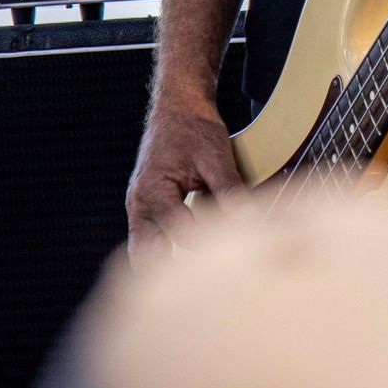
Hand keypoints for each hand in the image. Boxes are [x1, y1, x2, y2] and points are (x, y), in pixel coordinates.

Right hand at [125, 98, 245, 258]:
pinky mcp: (146, 207)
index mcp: (153, 193)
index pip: (181, 234)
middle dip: (173, 272)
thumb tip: (248, 220)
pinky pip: (149, 238)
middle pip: (146, 257)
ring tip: (201, 272)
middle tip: (208, 281)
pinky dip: (167, 248)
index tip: (237, 251)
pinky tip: (192, 252)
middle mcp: (139, 205)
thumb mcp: (216, 156)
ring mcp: (139, 208)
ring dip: (167, 262)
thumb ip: (230, 190)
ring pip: (144, 251)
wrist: (178, 106)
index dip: (210, 245)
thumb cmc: (193, 128)